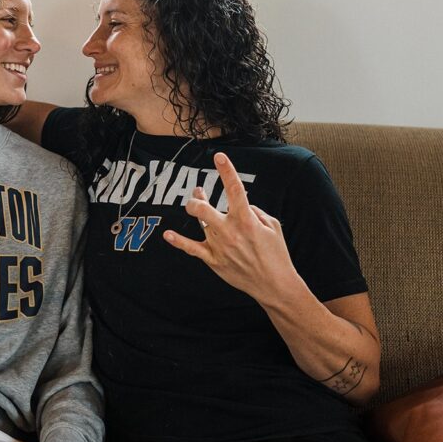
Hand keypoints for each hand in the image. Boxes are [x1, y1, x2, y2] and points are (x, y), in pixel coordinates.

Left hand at [163, 152, 301, 304]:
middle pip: (204, 209)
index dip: (226, 171)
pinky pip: (191, 249)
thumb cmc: (276, 254)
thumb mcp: (272, 226)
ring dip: (195, 210)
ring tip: (194, 204)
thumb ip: (254, 211)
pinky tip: (167, 235)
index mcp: (247, 220)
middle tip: (198, 193)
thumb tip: (240, 203)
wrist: (274, 285)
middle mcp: (230, 231)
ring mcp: (220, 246)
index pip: (235, 189)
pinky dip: (178, 242)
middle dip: (197, 198)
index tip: (219, 156)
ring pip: (200, 224)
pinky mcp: (213, 260)